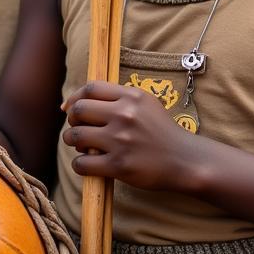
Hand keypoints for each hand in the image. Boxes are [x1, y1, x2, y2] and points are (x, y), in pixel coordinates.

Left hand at [62, 81, 200, 191]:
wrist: (184, 159)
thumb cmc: (162, 132)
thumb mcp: (146, 104)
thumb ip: (120, 98)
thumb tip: (81, 100)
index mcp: (132, 96)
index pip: (91, 88)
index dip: (74, 97)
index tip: (68, 108)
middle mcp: (125, 114)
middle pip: (79, 110)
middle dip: (72, 120)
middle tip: (78, 129)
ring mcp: (121, 140)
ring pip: (75, 136)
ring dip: (72, 141)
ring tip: (82, 146)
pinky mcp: (119, 165)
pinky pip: (82, 163)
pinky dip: (79, 164)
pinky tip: (88, 164)